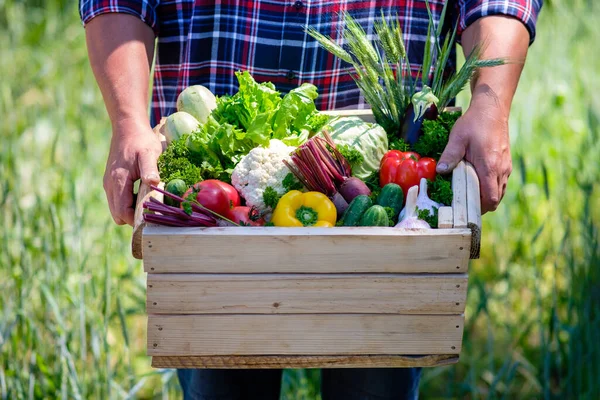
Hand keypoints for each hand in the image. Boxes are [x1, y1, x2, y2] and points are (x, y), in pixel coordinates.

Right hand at [103, 120, 161, 224]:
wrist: (127, 127)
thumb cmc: (141, 140)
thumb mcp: (150, 153)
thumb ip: (150, 168)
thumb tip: (153, 183)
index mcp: (118, 181)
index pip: (122, 212)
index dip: (136, 219)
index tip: (152, 218)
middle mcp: (110, 185)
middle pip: (117, 214)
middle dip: (133, 218)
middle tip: (152, 212)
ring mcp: (109, 183)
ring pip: (116, 208)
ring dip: (130, 210)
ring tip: (148, 202)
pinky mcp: (111, 181)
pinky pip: (117, 200)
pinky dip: (128, 202)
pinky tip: (142, 194)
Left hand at [436, 98, 511, 213]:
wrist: (492, 110)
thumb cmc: (474, 123)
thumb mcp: (457, 138)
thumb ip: (449, 156)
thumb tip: (440, 171)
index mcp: (489, 167)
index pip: (491, 198)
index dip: (480, 208)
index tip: (466, 210)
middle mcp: (501, 170)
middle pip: (496, 199)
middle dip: (482, 205)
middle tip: (464, 204)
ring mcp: (506, 167)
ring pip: (500, 191)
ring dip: (487, 196)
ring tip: (470, 194)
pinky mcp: (506, 163)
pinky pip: (501, 182)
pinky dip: (491, 187)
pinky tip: (477, 181)